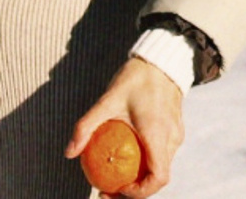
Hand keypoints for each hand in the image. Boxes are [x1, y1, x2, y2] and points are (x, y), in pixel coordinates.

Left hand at [66, 56, 184, 196]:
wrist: (162, 60)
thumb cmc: (134, 79)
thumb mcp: (107, 100)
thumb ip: (87, 126)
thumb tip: (69, 152)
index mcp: (158, 134)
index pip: (158, 177)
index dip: (140, 192)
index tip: (118, 189)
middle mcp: (171, 138)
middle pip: (158, 177)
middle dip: (135, 190)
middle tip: (108, 190)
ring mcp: (176, 134)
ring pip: (160, 167)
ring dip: (140, 178)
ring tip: (115, 178)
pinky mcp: (175, 129)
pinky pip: (161, 154)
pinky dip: (145, 163)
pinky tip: (125, 156)